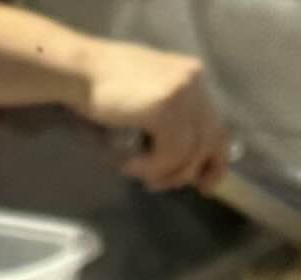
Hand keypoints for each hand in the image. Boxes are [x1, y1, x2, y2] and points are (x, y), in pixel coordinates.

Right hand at [79, 42, 229, 192]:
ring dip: (163, 173)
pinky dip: (151, 167)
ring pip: (190, 153)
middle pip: (208, 143)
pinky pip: (171, 153)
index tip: (204, 187)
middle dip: (185, 173)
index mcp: (194, 78)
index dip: (215, 162)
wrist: (81, 71)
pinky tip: (130, 163)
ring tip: (137, 172)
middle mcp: (195, 82)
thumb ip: (173, 122)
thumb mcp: (150, 102)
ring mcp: (183, 92)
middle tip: (156, 184)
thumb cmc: (106, 89)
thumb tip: (190, 164)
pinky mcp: (167, 106)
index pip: (218, 128)